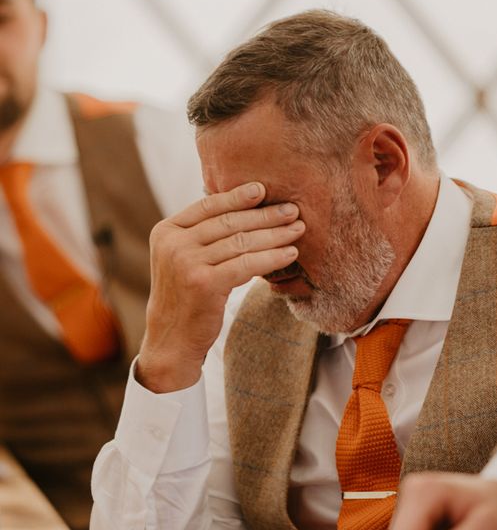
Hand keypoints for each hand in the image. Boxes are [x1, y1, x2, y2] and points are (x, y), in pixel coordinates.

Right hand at [137, 182, 303, 391]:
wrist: (172, 340)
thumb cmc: (186, 298)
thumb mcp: (183, 259)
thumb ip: (202, 235)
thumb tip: (243, 207)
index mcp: (166, 231)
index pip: (208, 206)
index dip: (237, 196)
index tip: (264, 189)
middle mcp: (173, 243)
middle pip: (229, 222)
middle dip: (264, 215)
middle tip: (292, 210)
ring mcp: (186, 263)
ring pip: (241, 242)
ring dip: (274, 234)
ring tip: (297, 230)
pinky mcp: (203, 283)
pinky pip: (246, 264)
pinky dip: (272, 257)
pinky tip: (290, 254)